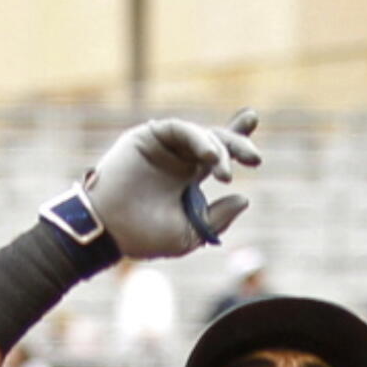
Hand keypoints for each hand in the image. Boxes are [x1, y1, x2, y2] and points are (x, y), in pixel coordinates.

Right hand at [83, 111, 261, 258]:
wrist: (109, 231)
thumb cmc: (145, 238)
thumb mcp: (190, 233)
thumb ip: (216, 218)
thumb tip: (243, 199)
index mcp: (187, 179)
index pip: (217, 158)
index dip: (237, 147)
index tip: (257, 155)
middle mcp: (177, 159)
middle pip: (214, 140)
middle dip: (236, 143)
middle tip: (254, 158)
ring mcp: (163, 146)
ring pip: (200, 136)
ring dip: (218, 150)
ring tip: (223, 172)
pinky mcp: (148, 136)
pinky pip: (179, 129)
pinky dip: (197, 139)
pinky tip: (209, 157)